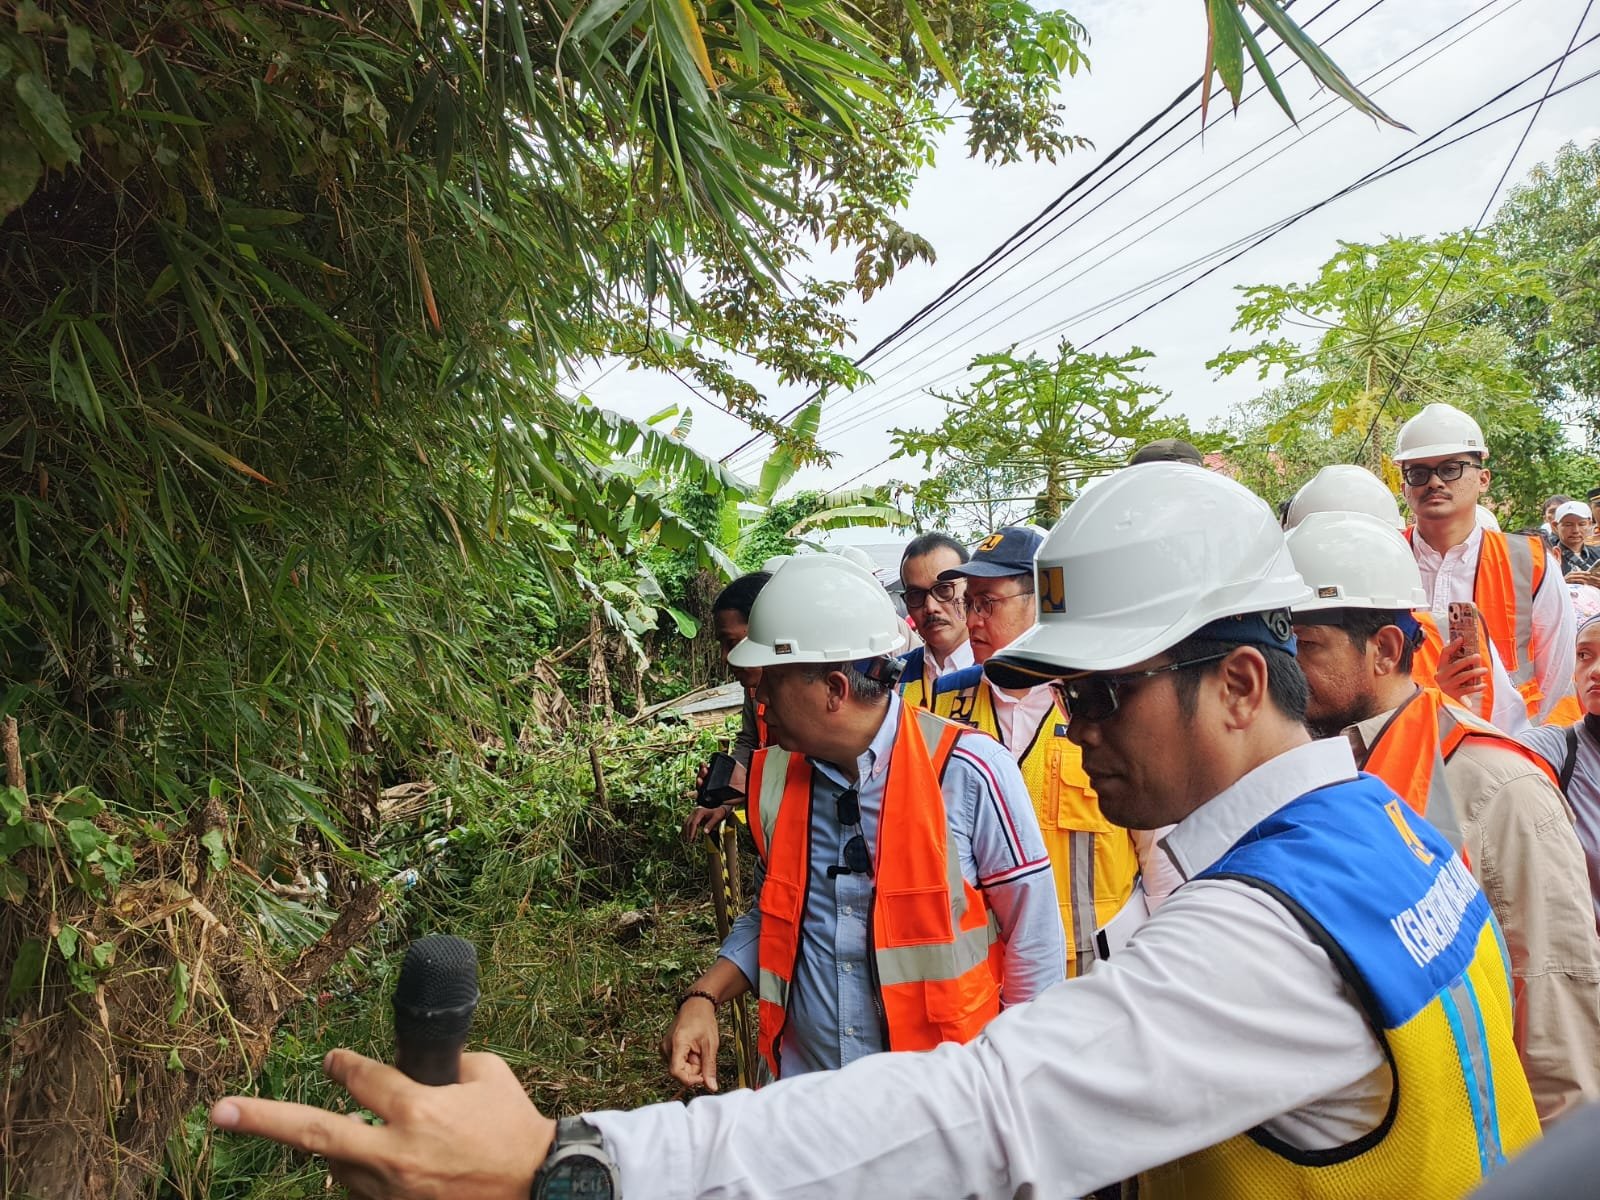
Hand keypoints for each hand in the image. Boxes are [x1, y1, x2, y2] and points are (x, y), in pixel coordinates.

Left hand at [210, 1049, 554, 1199]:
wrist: (539, 1186)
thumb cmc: (514, 1126)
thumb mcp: (487, 1076)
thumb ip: (447, 1065)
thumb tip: (422, 1061)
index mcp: (418, 1108)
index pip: (360, 1078)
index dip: (342, 1065)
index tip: (332, 1061)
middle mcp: (395, 1151)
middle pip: (316, 1132)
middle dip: (263, 1118)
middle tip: (219, 1111)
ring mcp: (393, 1191)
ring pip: (340, 1168)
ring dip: (342, 1152)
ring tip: (362, 1142)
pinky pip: (364, 1193)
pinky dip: (365, 1178)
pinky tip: (375, 1168)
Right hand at [661, 996, 719, 1091]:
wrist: (697, 1005)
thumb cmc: (703, 1021)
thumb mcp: (710, 1045)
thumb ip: (709, 1067)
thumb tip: (712, 1087)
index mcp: (676, 1045)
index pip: (676, 1073)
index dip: (690, 1080)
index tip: (703, 1077)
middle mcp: (666, 1048)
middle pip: (679, 1072)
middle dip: (694, 1070)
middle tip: (704, 1056)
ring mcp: (665, 1048)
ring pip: (679, 1068)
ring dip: (692, 1065)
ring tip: (699, 1051)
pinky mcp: (667, 1048)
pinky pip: (677, 1062)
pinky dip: (688, 1060)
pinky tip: (693, 1050)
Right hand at [683, 804, 730, 840]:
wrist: (719, 806)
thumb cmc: (718, 812)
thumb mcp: (716, 818)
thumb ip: (711, 824)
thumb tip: (705, 832)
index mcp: (699, 812)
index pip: (693, 823)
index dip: (692, 832)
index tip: (691, 839)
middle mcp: (694, 812)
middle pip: (688, 823)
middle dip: (687, 833)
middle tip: (688, 842)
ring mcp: (693, 813)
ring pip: (686, 822)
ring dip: (685, 831)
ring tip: (686, 840)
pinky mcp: (693, 815)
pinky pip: (687, 822)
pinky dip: (686, 828)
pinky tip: (686, 835)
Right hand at [1435, 636, 1487, 708]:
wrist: (1449, 702)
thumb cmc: (1453, 682)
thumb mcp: (1451, 671)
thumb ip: (1455, 659)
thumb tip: (1460, 641)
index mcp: (1441, 667)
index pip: (1444, 653)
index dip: (1453, 645)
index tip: (1461, 638)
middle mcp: (1441, 676)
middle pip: (1455, 666)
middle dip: (1468, 660)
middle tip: (1478, 656)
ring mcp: (1447, 686)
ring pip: (1462, 677)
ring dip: (1474, 672)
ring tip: (1485, 670)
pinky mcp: (1453, 695)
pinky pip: (1467, 690)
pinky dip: (1476, 687)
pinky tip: (1483, 685)